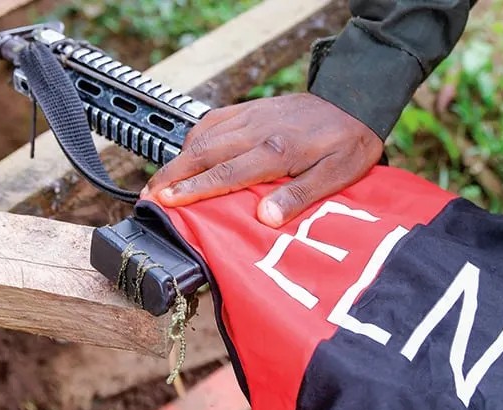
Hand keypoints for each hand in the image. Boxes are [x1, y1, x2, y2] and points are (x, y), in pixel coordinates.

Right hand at [140, 92, 383, 227]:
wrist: (355, 100)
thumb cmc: (348, 142)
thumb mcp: (336, 176)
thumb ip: (300, 195)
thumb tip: (265, 217)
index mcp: (276, 151)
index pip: (225, 174)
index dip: (193, 190)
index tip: (165, 201)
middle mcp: (257, 131)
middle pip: (203, 154)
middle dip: (171, 175)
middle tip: (148, 196)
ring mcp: (251, 116)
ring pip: (203, 136)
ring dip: (177, 158)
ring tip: (159, 181)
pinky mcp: (251, 108)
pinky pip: (214, 120)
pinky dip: (194, 137)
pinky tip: (187, 151)